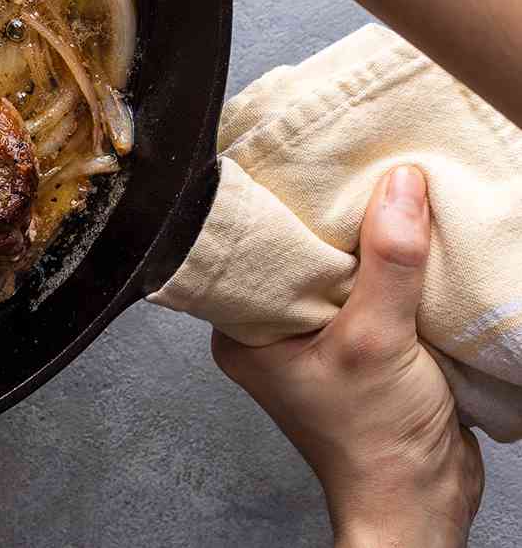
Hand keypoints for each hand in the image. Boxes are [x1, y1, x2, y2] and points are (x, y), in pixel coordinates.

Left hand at [212, 166, 484, 546]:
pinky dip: (394, 273)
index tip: (310, 163)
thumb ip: (388, 262)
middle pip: (300, 253)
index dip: (281, 206)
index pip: (252, 247)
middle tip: (360, 171)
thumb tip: (399, 187)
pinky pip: (373, 293)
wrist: (420, 500)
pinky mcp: (361, 347)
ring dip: (371, 245)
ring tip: (390, 199)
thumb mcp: (376, 339)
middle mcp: (272, 331)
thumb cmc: (374, 442)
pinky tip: (410, 245)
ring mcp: (317, 339)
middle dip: (334, 220)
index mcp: (243, 329)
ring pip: (341, 271)